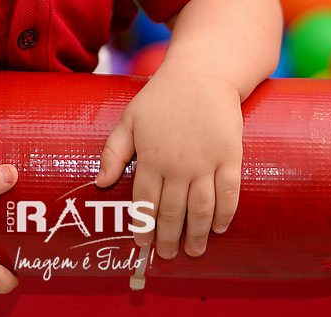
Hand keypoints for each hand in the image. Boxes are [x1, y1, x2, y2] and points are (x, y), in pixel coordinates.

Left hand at [95, 64, 242, 260]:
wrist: (202, 74)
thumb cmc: (162, 97)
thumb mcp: (129, 119)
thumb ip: (113, 151)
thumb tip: (101, 183)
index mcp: (150, 157)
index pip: (145, 202)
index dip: (143, 226)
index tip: (142, 243)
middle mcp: (177, 165)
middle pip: (172, 212)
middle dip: (168, 238)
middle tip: (167, 255)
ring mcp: (206, 162)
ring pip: (201, 209)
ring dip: (196, 235)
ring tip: (192, 251)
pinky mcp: (230, 156)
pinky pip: (229, 193)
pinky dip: (225, 214)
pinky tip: (220, 228)